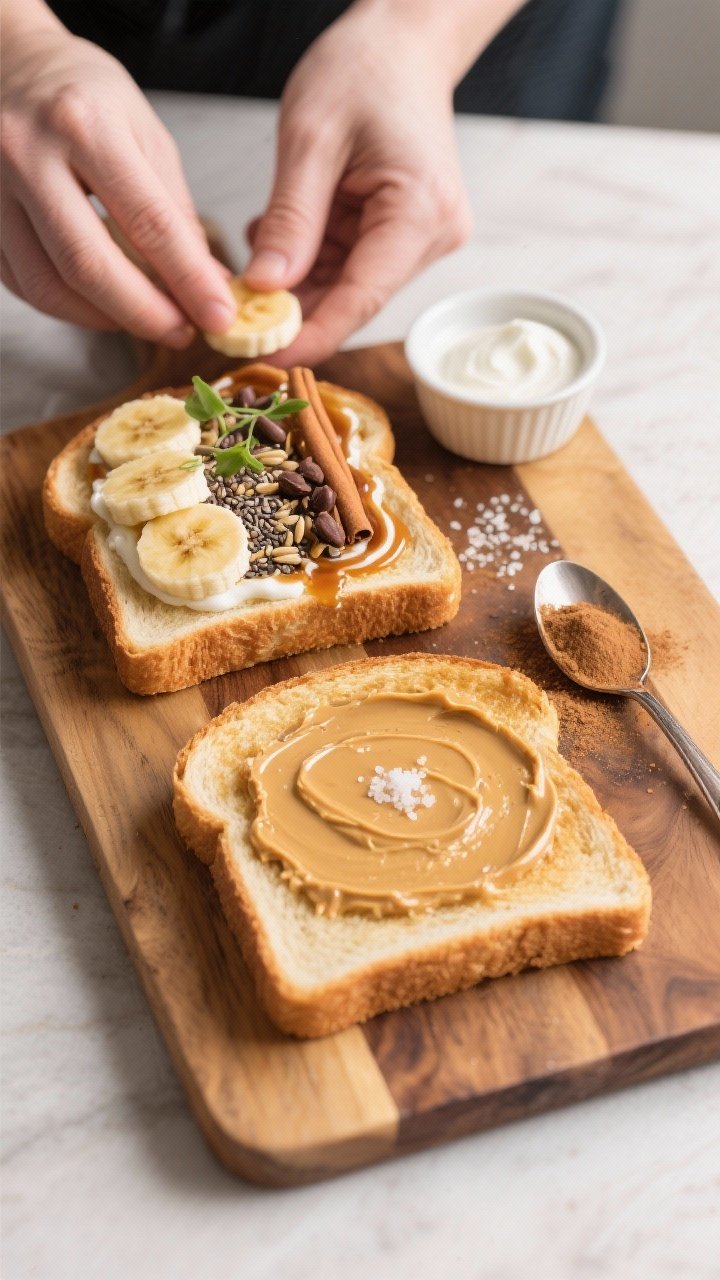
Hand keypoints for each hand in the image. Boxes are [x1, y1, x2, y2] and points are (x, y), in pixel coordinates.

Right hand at [0, 15, 235, 344]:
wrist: (8, 64)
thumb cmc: (83, 95)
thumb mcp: (144, 134)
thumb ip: (175, 212)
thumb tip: (210, 284)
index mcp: (84, 123)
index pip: (149, 222)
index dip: (189, 280)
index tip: (219, 316)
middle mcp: (28, 152)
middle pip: (89, 265)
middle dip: (144, 314)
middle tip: (182, 332)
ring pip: (49, 286)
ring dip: (105, 318)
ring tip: (145, 320)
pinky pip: (23, 284)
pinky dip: (69, 306)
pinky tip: (101, 304)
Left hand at [244, 3, 472, 364]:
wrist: (403, 41)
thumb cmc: (364, 69)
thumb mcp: (311, 139)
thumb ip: (290, 219)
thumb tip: (264, 288)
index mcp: (420, 214)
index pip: (360, 299)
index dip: (309, 335)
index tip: (261, 357)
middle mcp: (432, 236)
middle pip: (354, 299)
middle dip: (293, 309)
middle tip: (231, 312)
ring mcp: (421, 238)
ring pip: (346, 286)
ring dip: (296, 281)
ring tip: (256, 246)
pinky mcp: (404, 234)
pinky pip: (347, 265)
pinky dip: (307, 260)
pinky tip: (280, 235)